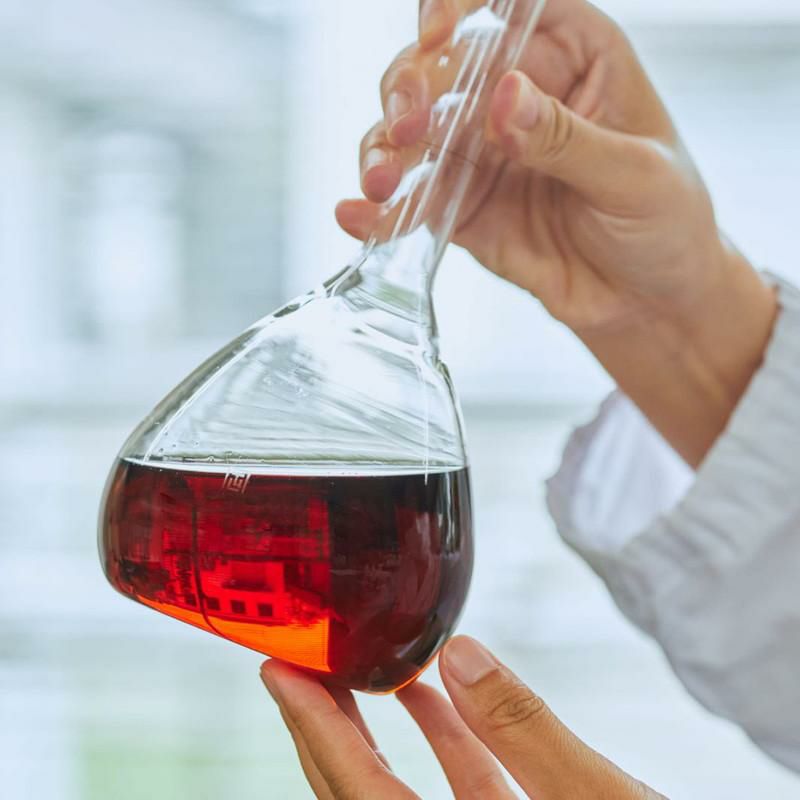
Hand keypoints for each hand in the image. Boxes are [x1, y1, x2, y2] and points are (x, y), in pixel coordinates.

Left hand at [261, 636, 665, 798]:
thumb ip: (528, 732)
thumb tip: (460, 654)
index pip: (357, 789)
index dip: (313, 726)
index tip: (278, 673)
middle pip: (358, 793)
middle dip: (324, 725)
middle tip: (297, 663)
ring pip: (400, 791)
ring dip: (375, 731)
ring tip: (352, 669)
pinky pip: (457, 790)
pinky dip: (441, 740)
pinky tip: (433, 696)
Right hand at [337, 0, 777, 465]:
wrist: (649, 303)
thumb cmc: (665, 223)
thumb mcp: (634, 175)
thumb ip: (565, 138)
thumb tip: (503, 99)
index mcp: (573, 56)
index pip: (504, 9)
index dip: (460, 11)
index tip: (437, 37)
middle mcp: (517, 95)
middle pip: (440, 68)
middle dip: (411, 89)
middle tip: (409, 127)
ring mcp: (482, 153)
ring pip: (412, 132)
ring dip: (385, 149)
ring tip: (381, 180)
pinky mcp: (461, 207)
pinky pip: (414, 200)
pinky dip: (382, 210)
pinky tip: (357, 217)